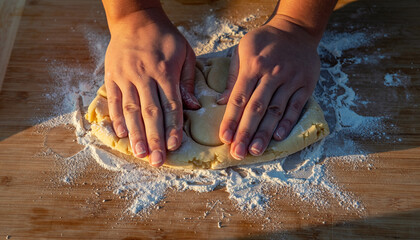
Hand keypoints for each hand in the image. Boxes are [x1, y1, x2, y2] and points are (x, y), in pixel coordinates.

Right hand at [104, 8, 199, 166]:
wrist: (135, 19)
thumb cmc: (165, 37)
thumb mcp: (185, 53)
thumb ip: (187, 81)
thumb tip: (193, 107)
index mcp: (165, 72)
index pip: (171, 106)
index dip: (173, 128)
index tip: (174, 146)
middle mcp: (144, 76)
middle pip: (151, 113)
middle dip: (154, 139)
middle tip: (157, 161)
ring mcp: (126, 77)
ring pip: (131, 110)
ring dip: (136, 134)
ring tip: (140, 154)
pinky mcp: (112, 76)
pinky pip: (115, 100)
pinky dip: (117, 118)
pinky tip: (121, 134)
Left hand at [217, 18, 320, 159]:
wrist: (296, 29)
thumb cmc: (264, 42)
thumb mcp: (242, 50)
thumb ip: (233, 77)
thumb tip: (222, 102)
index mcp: (253, 65)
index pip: (239, 97)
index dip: (231, 119)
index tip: (224, 138)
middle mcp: (272, 73)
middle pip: (256, 108)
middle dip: (245, 132)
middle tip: (238, 152)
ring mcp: (291, 79)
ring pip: (276, 111)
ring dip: (265, 133)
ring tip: (255, 151)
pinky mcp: (306, 84)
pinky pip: (296, 107)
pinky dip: (287, 123)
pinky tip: (278, 137)